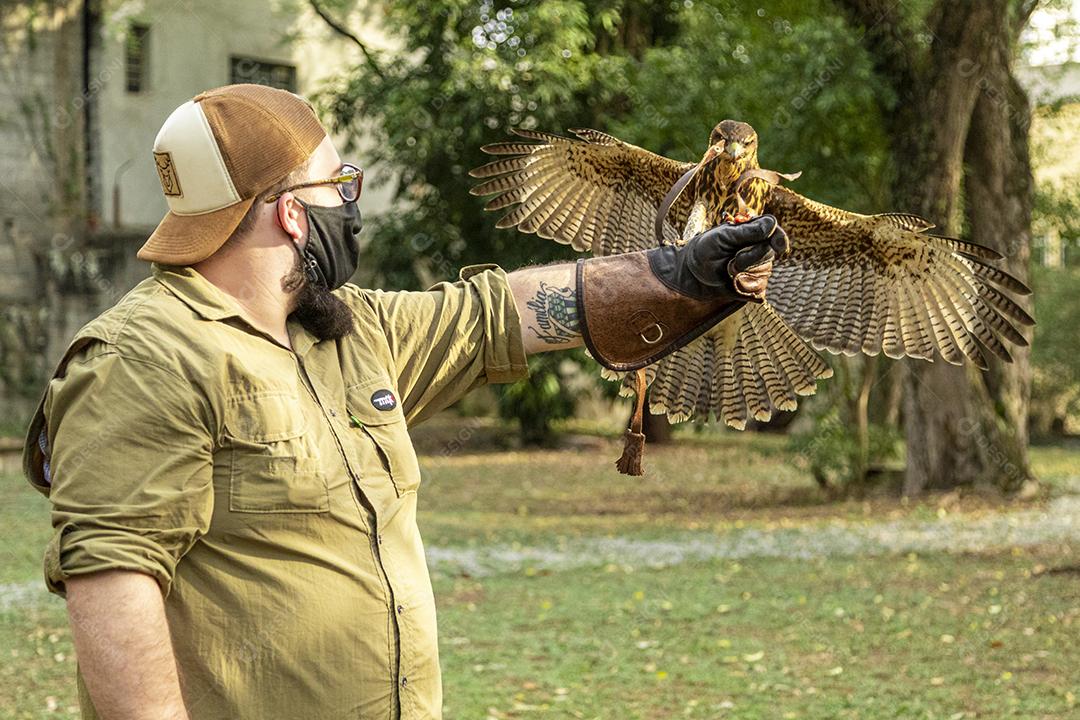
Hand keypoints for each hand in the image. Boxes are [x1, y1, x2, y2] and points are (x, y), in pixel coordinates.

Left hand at [648, 214, 789, 302]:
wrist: (691, 275)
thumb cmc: (705, 250)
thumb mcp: (722, 237)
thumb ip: (747, 232)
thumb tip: (771, 224)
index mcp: (753, 233)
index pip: (774, 233)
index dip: (779, 238)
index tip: (778, 245)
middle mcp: (760, 249)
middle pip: (768, 254)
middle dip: (749, 258)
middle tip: (732, 261)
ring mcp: (758, 269)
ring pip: (764, 274)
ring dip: (744, 275)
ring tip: (728, 270)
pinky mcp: (753, 287)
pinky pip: (759, 291)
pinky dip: (744, 289)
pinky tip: (733, 284)